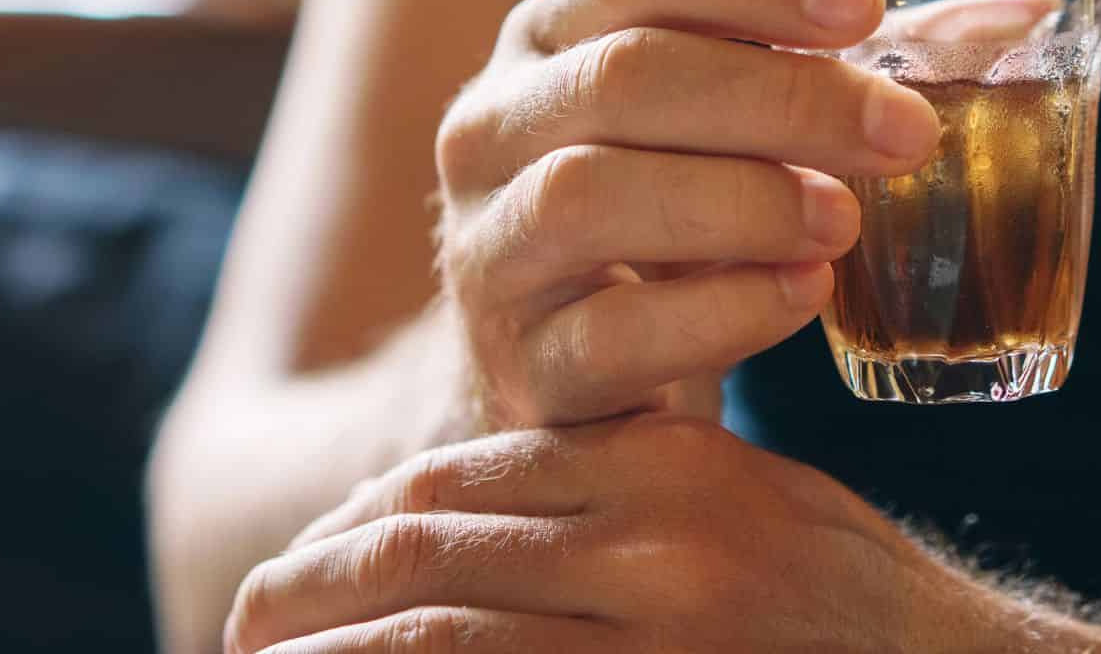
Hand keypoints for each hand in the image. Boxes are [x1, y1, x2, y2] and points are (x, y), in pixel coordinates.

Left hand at [225, 415, 1054, 652]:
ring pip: (438, 629)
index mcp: (666, 465)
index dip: (363, 516)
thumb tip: (458, 507)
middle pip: (427, 545)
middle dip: (314, 585)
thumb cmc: (853, 605)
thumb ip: (619, 487)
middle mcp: (655, 539)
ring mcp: (661, 631)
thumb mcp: (742, 504)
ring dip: (332, 651)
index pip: (463, 477)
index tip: (313, 553)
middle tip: (247, 618)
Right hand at [432, 0, 943, 428]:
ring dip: (742, 199)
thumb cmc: (672, 218)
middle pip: (625, 76)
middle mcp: (492, 127)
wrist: (566, 370)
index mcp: (549, 39)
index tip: (867, 9)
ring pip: (588, 195)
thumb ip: (850, 69)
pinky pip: (608, 332)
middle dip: (782, 98)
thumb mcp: (731, 128)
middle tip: (907, 135)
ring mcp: (489, 247)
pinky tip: (803, 297)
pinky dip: (720, 311)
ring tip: (845, 222)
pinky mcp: (516, 362)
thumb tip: (1025, 18)